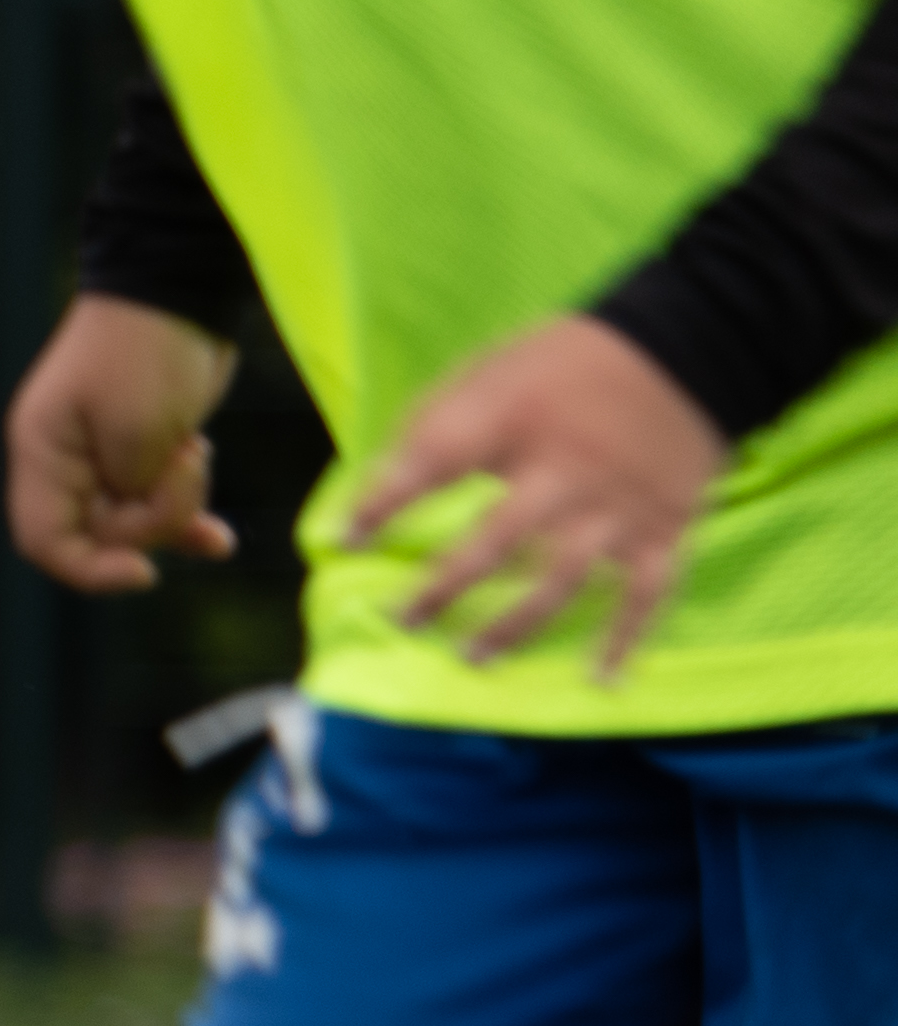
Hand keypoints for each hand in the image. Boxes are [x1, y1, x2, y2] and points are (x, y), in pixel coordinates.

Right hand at [3, 294, 241, 596]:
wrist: (174, 292)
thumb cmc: (145, 354)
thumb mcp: (138, 432)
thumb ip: (133, 494)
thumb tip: (142, 537)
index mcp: (43, 453)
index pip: (44, 541)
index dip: (91, 570)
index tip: (147, 571)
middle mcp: (65, 463)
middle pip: (103, 534)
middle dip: (156, 517)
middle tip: (187, 461)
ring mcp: (103, 459)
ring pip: (137, 523)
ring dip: (179, 507)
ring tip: (197, 450)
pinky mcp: (142, 453)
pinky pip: (159, 506)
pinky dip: (189, 520)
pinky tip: (219, 538)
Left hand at [361, 312, 725, 678]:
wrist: (683, 348)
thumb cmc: (564, 366)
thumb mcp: (489, 372)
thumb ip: (437, 427)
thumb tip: (379, 485)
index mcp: (513, 422)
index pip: (432, 465)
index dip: (381, 505)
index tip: (342, 540)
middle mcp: (567, 473)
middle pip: (498, 542)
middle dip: (443, 587)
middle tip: (401, 621)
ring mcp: (620, 508)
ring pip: (563, 579)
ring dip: (515, 624)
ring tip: (472, 656)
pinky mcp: (667, 528)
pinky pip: (648, 594)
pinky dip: (627, 639)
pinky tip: (600, 678)